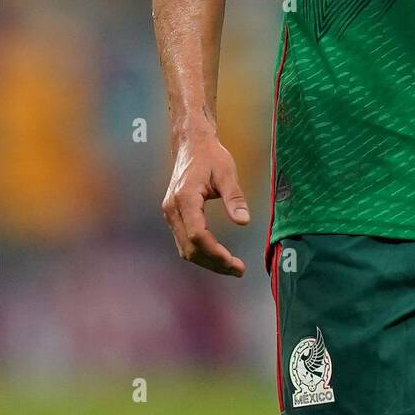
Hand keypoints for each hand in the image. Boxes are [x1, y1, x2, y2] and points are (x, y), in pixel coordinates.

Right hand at [161, 132, 249, 276]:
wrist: (191, 144)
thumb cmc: (210, 155)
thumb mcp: (227, 173)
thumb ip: (234, 198)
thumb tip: (243, 222)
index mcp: (185, 198)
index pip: (197, 235)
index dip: (215, 252)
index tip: (234, 262)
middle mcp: (172, 209)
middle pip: (189, 248)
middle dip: (213, 262)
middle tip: (238, 270)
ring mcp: (170, 213)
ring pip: (184, 249)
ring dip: (207, 261)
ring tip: (231, 267)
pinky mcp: (173, 215)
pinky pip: (183, 241)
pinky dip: (200, 253)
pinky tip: (218, 256)